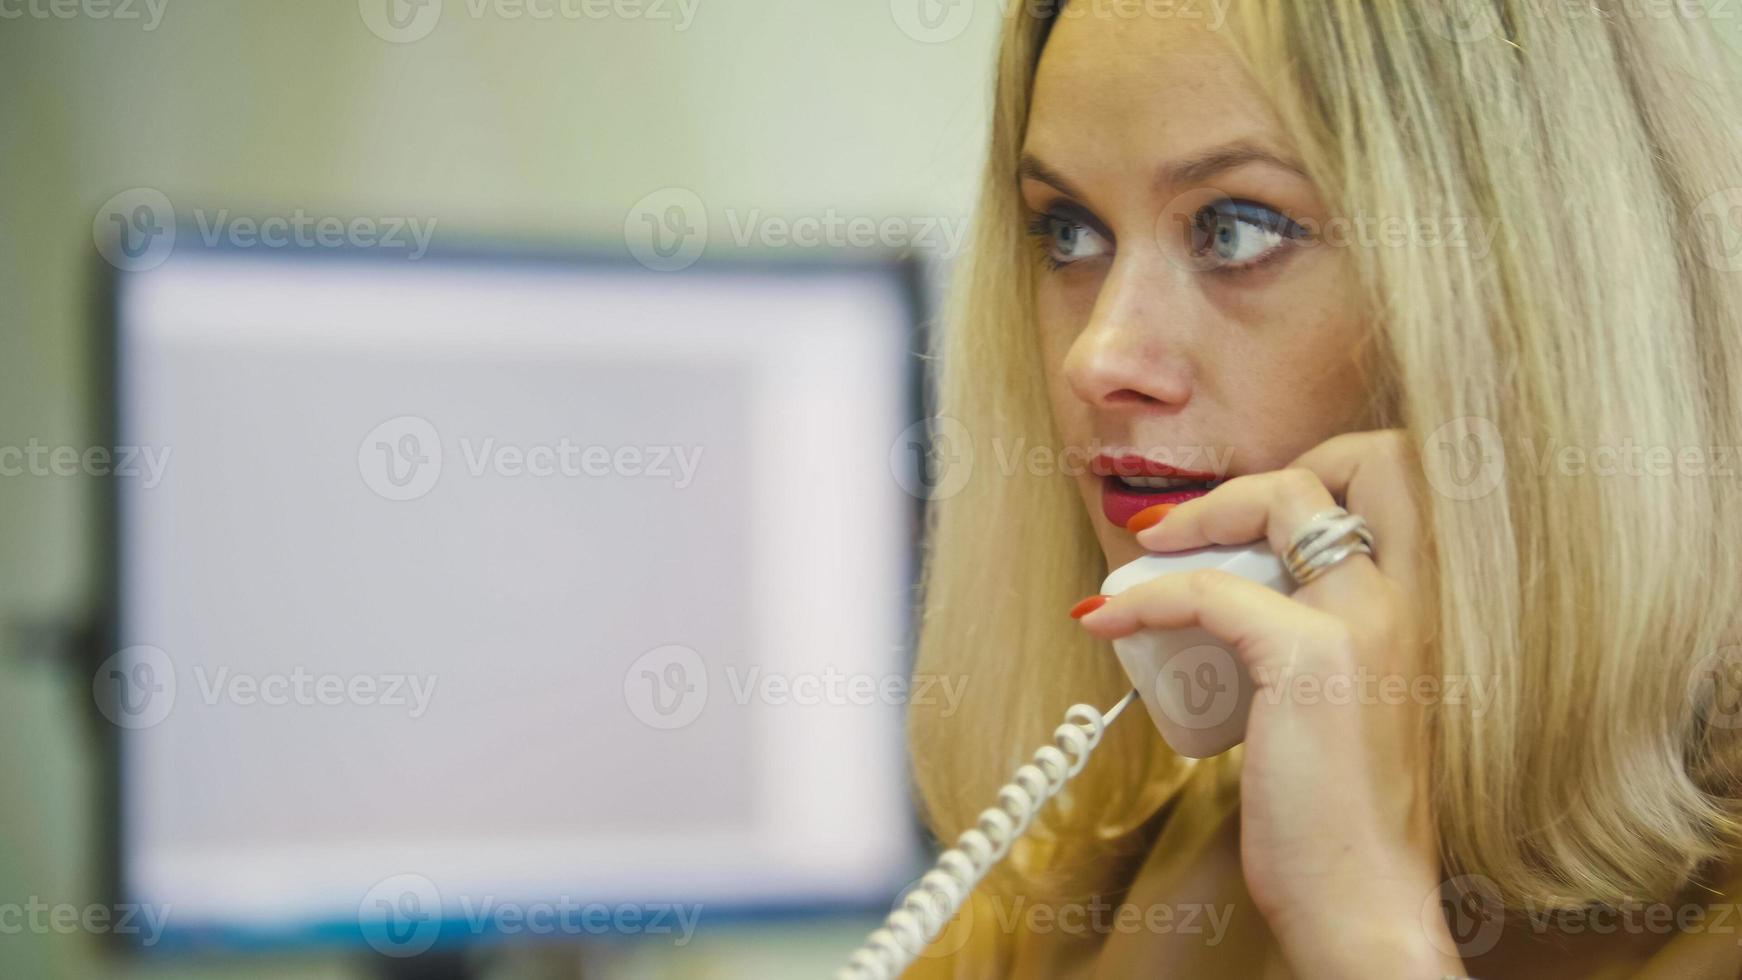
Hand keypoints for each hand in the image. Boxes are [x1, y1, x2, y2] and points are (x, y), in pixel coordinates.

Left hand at [1073, 430, 1466, 978]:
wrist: (1362, 900)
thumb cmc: (1343, 818)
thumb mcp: (1348, 707)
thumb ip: (1323, 649)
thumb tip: (1241, 613)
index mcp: (1430, 610)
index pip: (1406, 479)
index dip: (1326, 471)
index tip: (1246, 514)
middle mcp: (1414, 600)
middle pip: (1371, 455)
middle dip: (1278, 464)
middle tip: (1200, 522)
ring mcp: (1366, 621)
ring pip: (1284, 496)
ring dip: (1201, 512)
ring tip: (1147, 549)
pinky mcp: (1310, 656)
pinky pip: (1206, 590)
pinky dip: (1145, 596)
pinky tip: (1107, 619)